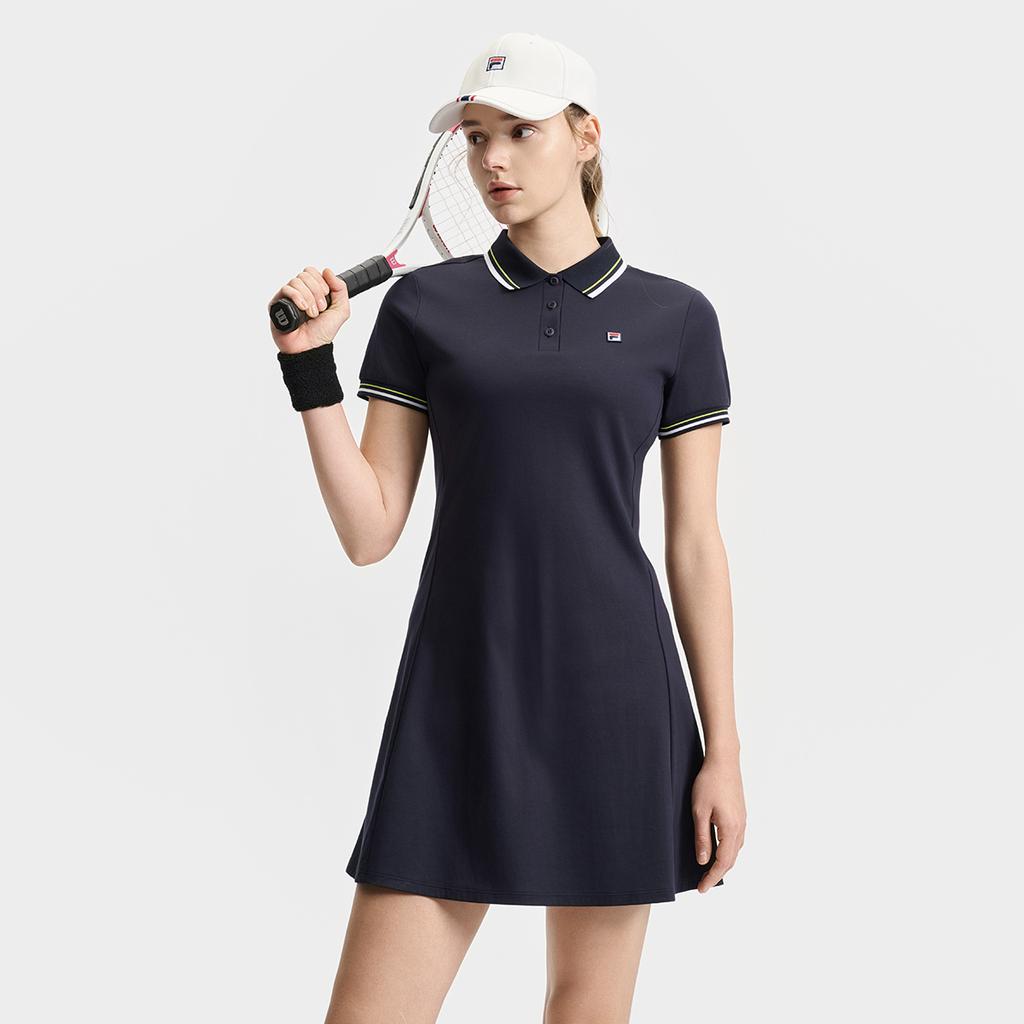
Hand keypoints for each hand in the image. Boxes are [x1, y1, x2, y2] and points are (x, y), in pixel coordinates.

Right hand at [268, 266, 350, 353]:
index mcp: (312, 290)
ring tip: (311, 314)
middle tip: (320, 309)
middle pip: (305, 275)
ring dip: (308, 298)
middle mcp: (299, 291)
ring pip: (296, 281)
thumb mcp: (340, 310)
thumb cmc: (321, 332)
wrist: (309, 347)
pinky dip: (297, 297)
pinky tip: (303, 309)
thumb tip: (327, 270)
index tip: (326, 297)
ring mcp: (287, 296)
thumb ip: (340, 289)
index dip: (321, 282)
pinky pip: (286, 289)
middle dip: (316, 292)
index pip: (313, 272)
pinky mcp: (277, 303)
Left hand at [691, 751, 745, 892]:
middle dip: (717, 874)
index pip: (722, 862)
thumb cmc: (709, 783)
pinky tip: (719, 849)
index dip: (712, 877)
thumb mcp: (699, 811)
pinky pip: (736, 839)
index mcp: (731, 829)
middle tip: (703, 884)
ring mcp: (742, 821)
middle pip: (731, 859)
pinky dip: (728, 850)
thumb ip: (702, 837)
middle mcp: (740, 828)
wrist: (724, 761)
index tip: (702, 889)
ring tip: (709, 870)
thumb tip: (703, 861)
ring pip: (735, 850)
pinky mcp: (740, 814)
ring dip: (724, 863)